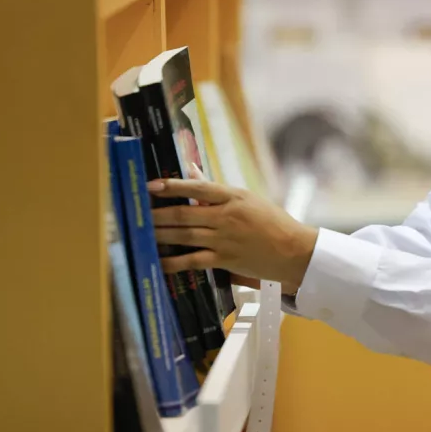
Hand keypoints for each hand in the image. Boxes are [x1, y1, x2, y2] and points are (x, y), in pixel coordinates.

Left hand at [149, 179, 318, 294]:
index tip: (152, 185)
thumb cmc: (271, 221)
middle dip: (158, 213)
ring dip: (160, 234)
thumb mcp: (247, 198)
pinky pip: (193, 260)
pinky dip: (174, 261)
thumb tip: (191, 169)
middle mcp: (226, 217)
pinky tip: (159, 260)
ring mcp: (224, 239)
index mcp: (233, 197)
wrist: (293, 251)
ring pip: (184, 235)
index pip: (198, 187)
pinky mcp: (224, 260)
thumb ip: (215, 188)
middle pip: (184, 213)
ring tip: (142, 232)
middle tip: (137, 212)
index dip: (173, 186)